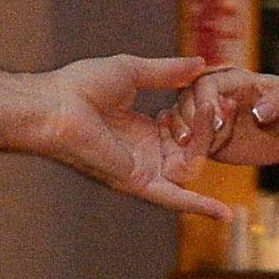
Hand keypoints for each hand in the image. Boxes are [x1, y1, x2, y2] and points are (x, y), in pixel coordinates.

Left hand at [26, 51, 221, 213]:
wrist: (53, 105)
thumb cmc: (79, 87)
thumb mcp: (132, 72)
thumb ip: (166, 72)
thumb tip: (199, 64)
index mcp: (141, 132)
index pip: (184, 131)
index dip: (202, 115)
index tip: (215, 93)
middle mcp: (144, 155)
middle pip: (191, 150)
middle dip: (208, 127)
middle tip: (223, 103)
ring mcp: (142, 171)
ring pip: (189, 167)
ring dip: (204, 141)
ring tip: (213, 112)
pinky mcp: (137, 182)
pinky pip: (173, 199)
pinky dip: (199, 207)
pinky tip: (224, 215)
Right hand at [189, 70, 278, 168]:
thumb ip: (277, 102)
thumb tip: (259, 113)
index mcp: (231, 80)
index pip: (205, 85)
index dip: (206, 102)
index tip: (217, 123)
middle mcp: (215, 96)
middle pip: (186, 101)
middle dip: (190, 119)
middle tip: (198, 137)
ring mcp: (210, 118)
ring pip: (184, 122)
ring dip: (184, 135)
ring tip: (190, 149)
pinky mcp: (210, 140)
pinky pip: (192, 144)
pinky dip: (189, 150)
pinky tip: (192, 160)